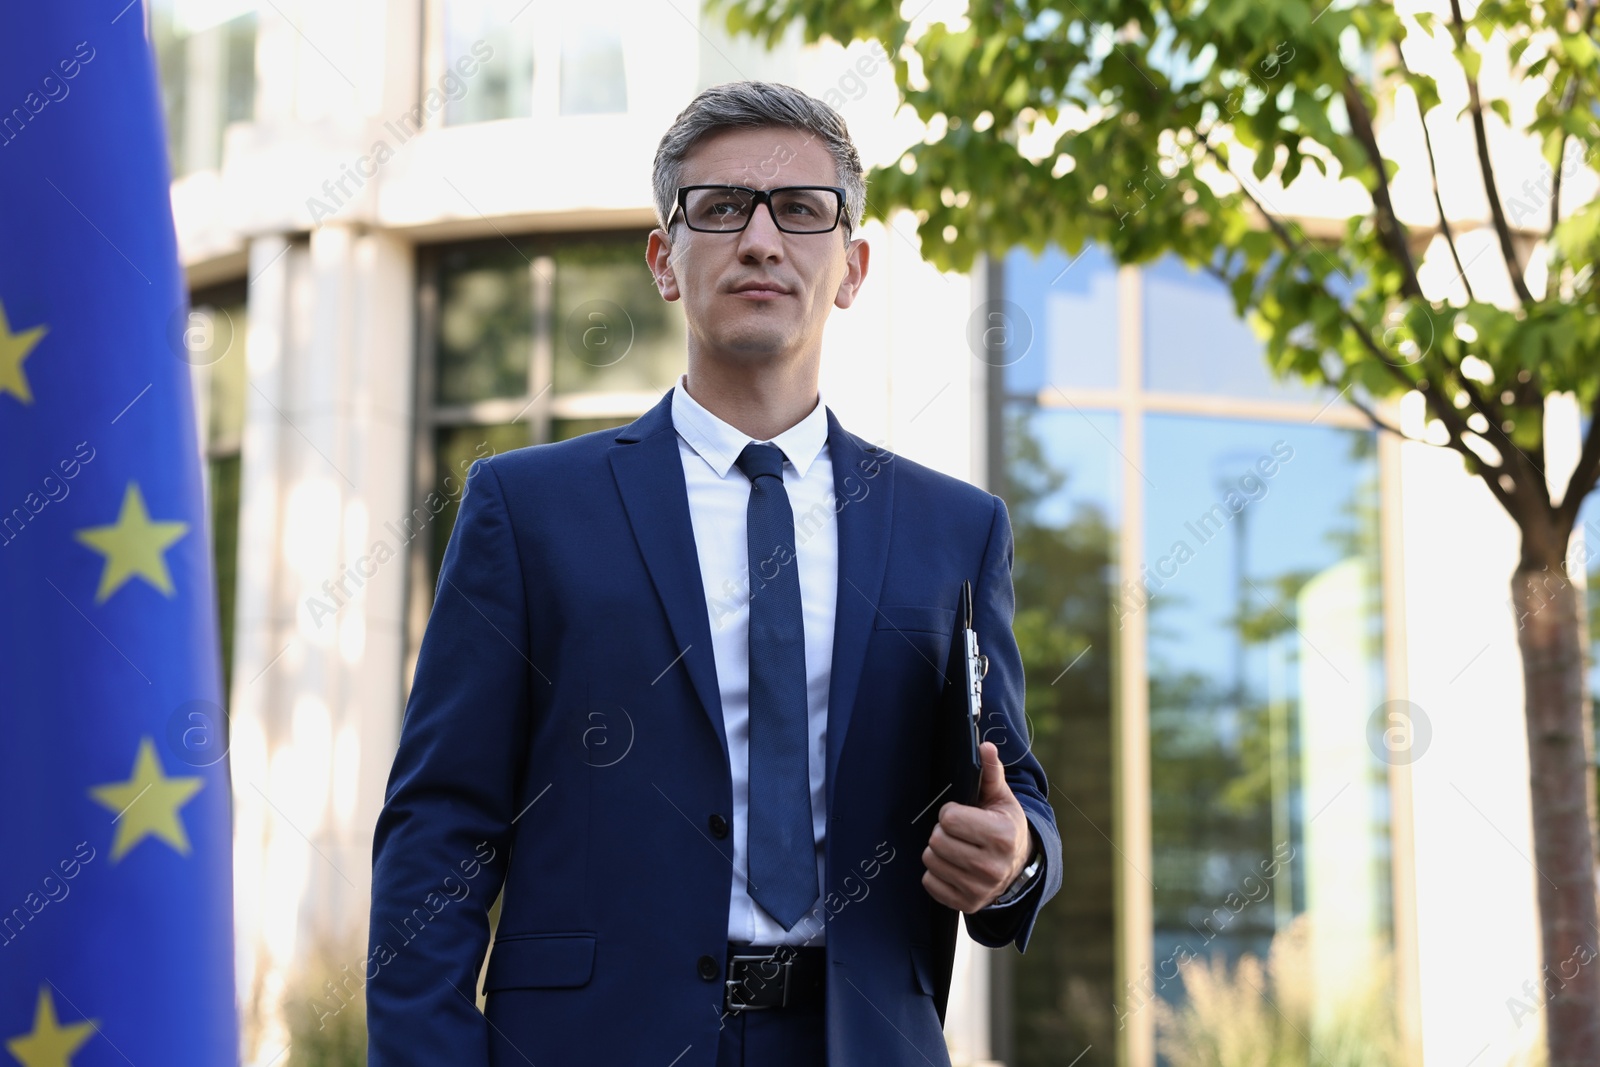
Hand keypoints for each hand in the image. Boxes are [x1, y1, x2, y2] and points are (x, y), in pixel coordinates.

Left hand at [921, 741, 1032, 912]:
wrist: (1018, 867)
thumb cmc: (1005, 827)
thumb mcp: (1002, 799)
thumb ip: (990, 772)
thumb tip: (984, 746)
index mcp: (1002, 836)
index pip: (949, 818)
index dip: (951, 812)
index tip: (964, 813)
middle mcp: (992, 867)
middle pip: (937, 840)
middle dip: (943, 832)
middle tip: (959, 832)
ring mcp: (980, 889)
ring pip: (930, 861)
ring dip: (938, 852)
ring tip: (956, 847)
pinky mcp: (967, 904)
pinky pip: (930, 883)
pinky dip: (937, 874)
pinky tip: (953, 867)